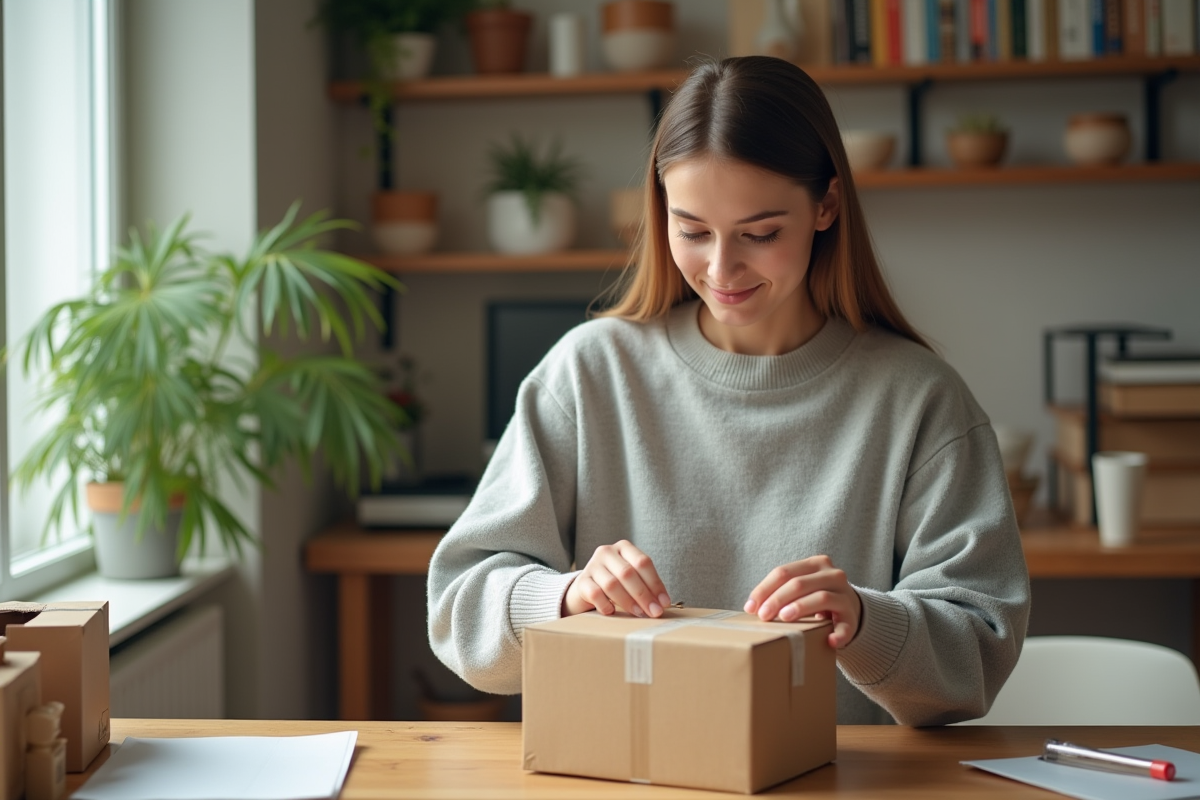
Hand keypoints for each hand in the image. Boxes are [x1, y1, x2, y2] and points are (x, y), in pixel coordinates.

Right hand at [562, 540, 670, 618]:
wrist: (587, 588)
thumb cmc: (616, 583)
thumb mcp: (631, 578)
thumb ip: (646, 586)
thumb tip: (661, 604)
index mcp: (624, 547)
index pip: (642, 562)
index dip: (655, 583)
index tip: (664, 602)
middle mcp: (606, 552)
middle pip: (628, 573)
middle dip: (644, 595)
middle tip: (654, 612)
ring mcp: (592, 566)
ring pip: (612, 584)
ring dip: (628, 602)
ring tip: (638, 613)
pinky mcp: (581, 582)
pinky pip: (595, 594)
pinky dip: (606, 605)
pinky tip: (613, 612)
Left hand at [744, 555, 861, 648]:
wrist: (849, 609)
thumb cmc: (815, 597)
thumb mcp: (800, 588)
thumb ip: (780, 591)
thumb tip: (751, 607)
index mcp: (816, 564)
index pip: (784, 572)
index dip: (764, 589)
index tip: (750, 607)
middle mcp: (833, 575)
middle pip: (799, 583)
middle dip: (777, 599)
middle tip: (763, 616)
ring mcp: (845, 595)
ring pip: (821, 597)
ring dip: (801, 608)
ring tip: (784, 619)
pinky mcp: (852, 617)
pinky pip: (846, 625)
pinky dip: (838, 634)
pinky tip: (830, 641)